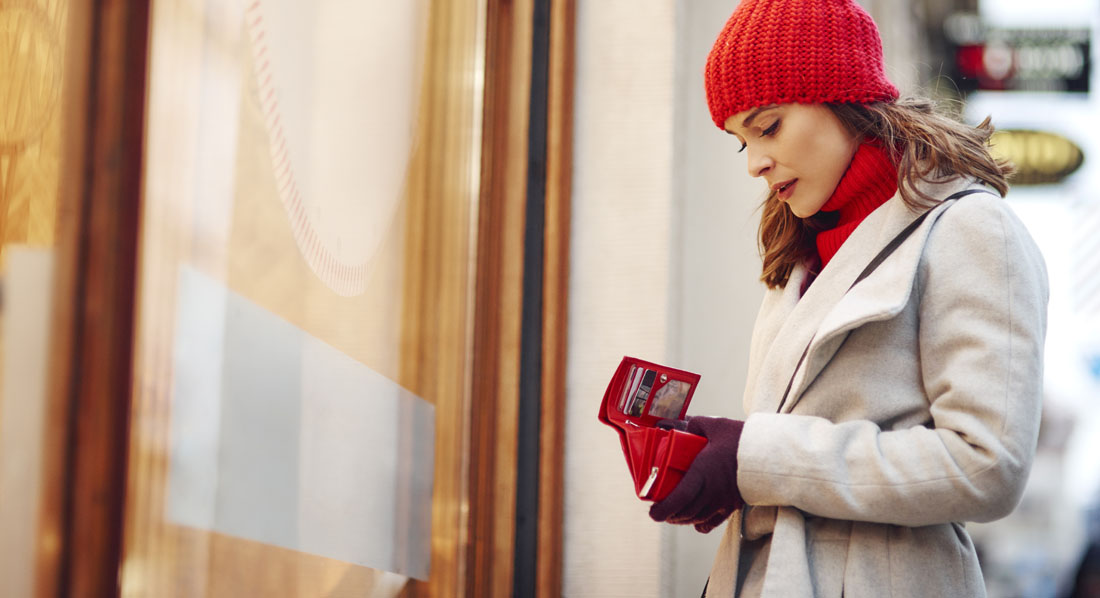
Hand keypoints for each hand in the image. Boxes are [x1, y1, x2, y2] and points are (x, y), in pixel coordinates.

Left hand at [649, 416, 744, 532]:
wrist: (771, 452)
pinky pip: (713, 522)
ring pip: (697, 518)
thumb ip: (696, 424)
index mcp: (703, 472)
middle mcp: (712, 491)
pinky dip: (700, 523)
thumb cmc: (742, 438)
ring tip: (674, 513)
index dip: (663, 510)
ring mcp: (723, 500)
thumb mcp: (716, 425)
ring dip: (683, 519)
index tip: (653, 513)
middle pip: (685, 512)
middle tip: (660, 510)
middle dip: (669, 515)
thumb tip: (681, 424)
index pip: (679, 498)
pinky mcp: (734, 505)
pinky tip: (695, 519)